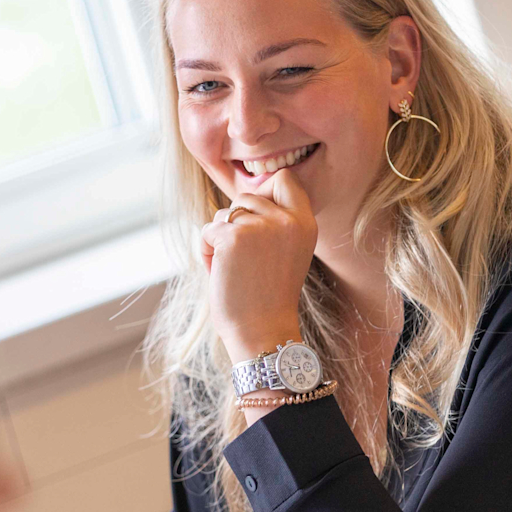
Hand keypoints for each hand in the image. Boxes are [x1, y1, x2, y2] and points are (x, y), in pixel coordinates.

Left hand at [199, 169, 316, 364]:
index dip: (265, 191)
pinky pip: (207, 230)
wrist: (262, 332)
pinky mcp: (233, 236)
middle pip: (247, 196)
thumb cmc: (269, 298)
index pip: (285, 179)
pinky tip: (218, 272)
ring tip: (231, 268)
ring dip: (219, 238)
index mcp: (305, 223)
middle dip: (236, 223)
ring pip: (225, 213)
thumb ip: (275, 223)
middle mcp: (287, 220)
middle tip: (241, 257)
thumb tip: (245, 198)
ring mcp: (260, 226)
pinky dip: (206, 251)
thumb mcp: (286, 252)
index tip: (257, 220)